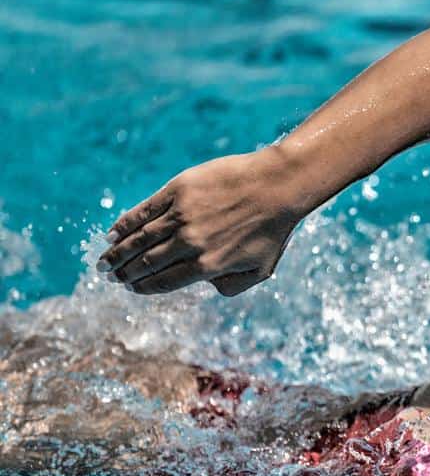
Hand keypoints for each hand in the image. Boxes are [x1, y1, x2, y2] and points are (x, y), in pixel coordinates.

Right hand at [97, 148, 307, 296]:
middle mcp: (190, 243)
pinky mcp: (178, 191)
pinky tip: (113, 233)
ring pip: (140, 239)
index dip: (144, 287)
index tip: (132, 288)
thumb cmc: (274, 230)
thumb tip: (207, 287)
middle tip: (110, 276)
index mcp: (208, 266)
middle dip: (125, 272)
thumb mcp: (261, 270)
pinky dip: (125, 224)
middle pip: (147, 263)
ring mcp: (182, 216)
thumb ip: (232, 286)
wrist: (278, 186)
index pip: (165, 281)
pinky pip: (144, 211)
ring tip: (105, 261)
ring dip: (118, 252)